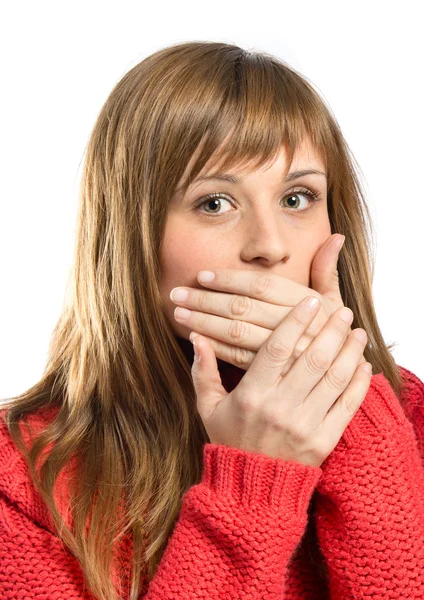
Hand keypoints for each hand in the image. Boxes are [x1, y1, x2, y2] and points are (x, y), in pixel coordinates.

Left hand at [171, 234, 366, 370]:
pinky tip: (196, 339)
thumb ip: (327, 270)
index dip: (229, 278)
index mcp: (307, 303)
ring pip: (237, 333)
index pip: (261, 284)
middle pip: (243, 307)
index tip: (203, 275)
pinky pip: (239, 359)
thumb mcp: (334, 303)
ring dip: (204, 322)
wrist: (342, 380)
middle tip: (178, 293)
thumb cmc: (334, 335)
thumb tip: (337, 237)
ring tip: (179, 314)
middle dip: (206, 299)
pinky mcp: (273, 376)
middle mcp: (295, 326)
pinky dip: (215, 348)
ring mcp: (283, 353)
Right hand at [190, 294, 371, 467]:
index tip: (310, 300)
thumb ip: (203, 371)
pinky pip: (347, 405)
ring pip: (334, 378)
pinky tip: (363, 363)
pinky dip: (359, 382)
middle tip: (342, 310)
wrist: (251, 489)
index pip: (277, 348)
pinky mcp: (324, 440)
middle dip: (331, 330)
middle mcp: (280, 408)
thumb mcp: (208, 407)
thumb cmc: (230, 440)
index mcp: (252, 395)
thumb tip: (196, 337)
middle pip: (312, 358)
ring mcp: (305, 425)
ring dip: (350, 351)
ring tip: (358, 331)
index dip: (295, 321)